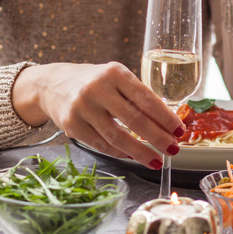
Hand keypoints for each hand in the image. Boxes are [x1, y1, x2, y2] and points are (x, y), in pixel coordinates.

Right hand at [13, 62, 184, 168]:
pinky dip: (120, 153)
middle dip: (158, 138)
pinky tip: (133, 157)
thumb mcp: (116, 78)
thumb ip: (138, 96)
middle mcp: (97, 89)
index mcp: (114, 73)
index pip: (146, 98)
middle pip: (134, 120)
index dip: (165, 117)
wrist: (52, 84)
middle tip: (173, 149)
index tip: (180, 131)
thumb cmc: (94, 82)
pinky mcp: (72, 126)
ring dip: (140, 152)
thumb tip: (167, 124)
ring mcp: (82, 108)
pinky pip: (102, 145)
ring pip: (117, 137)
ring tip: (157, 160)